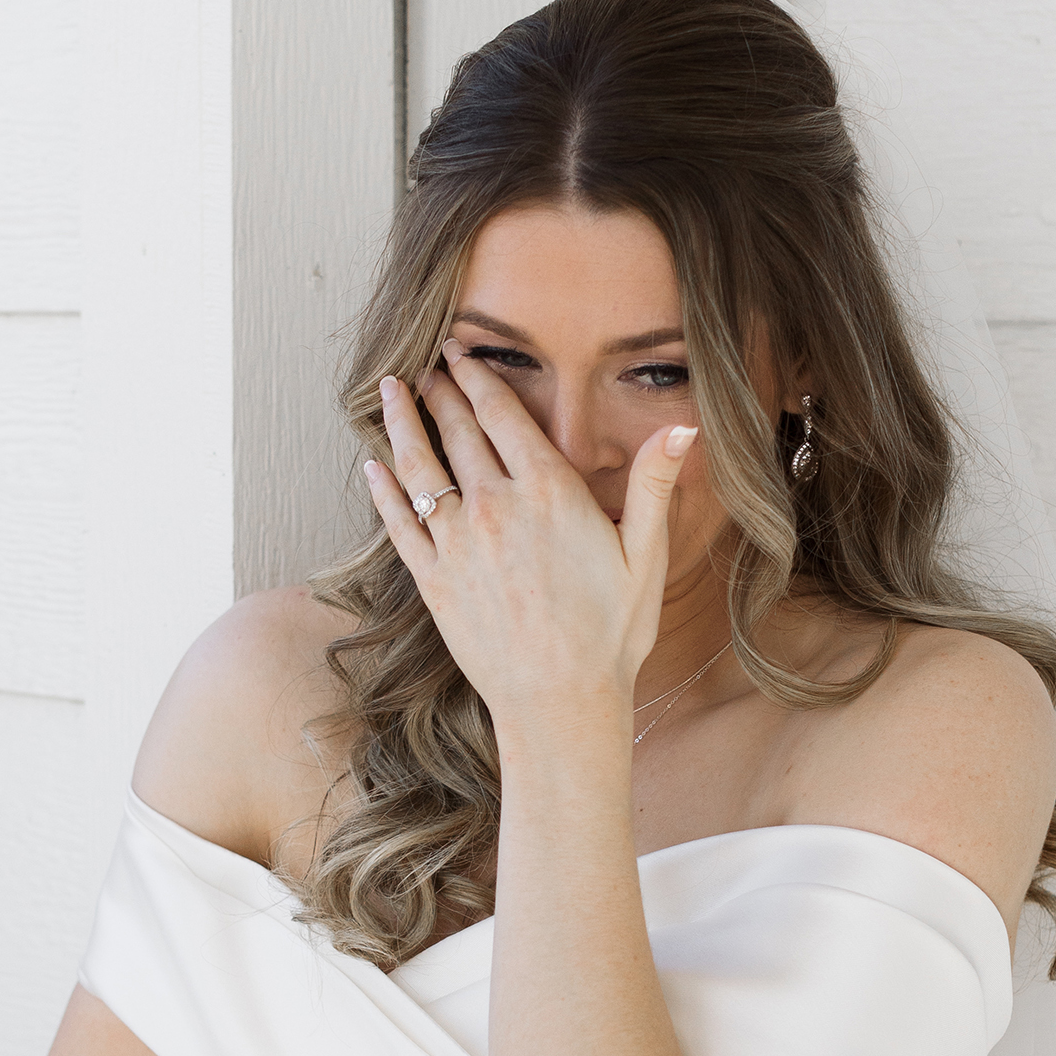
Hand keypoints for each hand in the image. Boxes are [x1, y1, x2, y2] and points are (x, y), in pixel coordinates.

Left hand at [364, 345, 696, 745]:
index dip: (477, 377)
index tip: (460, 353)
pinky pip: (399, 523)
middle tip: (425, 366)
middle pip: (457, 433)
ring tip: (389, 392)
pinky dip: (383, 491)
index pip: (502, 415)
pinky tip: (373, 467)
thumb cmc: (610, 633)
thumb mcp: (645, 556)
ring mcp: (458, 544)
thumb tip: (683, 430)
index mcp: (549, 492)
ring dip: (401, 424)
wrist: (560, 702)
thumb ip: (654, 486)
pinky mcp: (433, 581)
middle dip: (439, 393)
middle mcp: (496, 507)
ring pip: (419, 468)